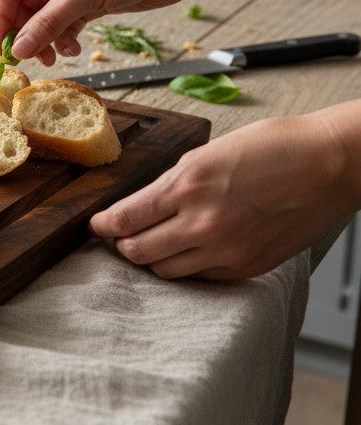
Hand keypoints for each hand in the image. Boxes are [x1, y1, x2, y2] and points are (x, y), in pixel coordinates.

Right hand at [0, 0, 194, 63]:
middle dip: (26, 34)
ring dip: (46, 39)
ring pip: (44, 18)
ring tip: (55, 56)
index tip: (0, 51)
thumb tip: (17, 49)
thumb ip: (47, 23)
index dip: (0, 21)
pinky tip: (73, 48)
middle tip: (28, 60)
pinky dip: (65, 37)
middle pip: (23, 6)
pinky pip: (65, 22)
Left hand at [89, 108, 360, 279]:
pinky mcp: (246, 266)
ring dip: (152, 258)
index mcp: (188, 186)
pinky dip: (187, 266)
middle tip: (120, 236)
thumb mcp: (209, 152)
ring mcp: (225, 250)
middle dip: (122, 244)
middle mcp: (202, 223)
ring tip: (152, 244)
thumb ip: (174, 181)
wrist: (329, 165)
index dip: (103, 225)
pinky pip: (200, 276)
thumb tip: (145, 202)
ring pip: (165, 270)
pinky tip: (189, 251)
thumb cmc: (276, 148)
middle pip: (137, 252)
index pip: (126, 218)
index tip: (95, 225)